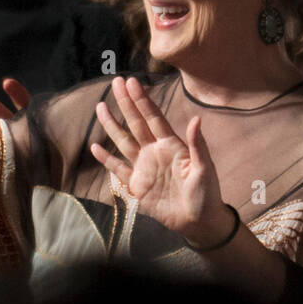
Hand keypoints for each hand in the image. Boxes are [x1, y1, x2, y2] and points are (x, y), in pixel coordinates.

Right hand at [90, 76, 228, 242]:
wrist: (198, 221)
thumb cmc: (207, 193)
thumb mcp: (204, 168)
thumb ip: (198, 145)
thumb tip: (196, 119)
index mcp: (171, 145)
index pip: (153, 118)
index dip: (142, 100)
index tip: (132, 82)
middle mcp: (155, 151)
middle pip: (136, 123)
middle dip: (126, 103)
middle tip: (116, 82)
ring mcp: (144, 167)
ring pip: (124, 141)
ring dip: (112, 125)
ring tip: (100, 107)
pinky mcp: (137, 185)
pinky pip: (118, 169)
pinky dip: (106, 159)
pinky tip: (95, 147)